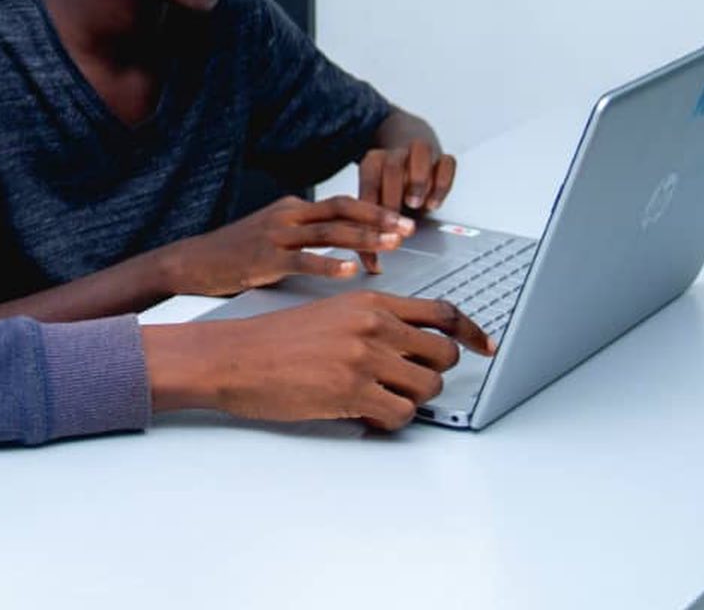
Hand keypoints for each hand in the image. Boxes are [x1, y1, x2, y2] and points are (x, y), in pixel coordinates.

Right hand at [145, 291, 494, 429]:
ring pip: (428, 386)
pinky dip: (391, 420)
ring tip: (381, 398)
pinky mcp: (352, 392)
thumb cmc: (276, 339)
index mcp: (369, 301)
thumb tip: (412, 344)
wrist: (236, 356)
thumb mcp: (331, 313)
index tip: (487, 346)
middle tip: (409, 382)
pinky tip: (366, 414)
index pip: (440, 311)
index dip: (472, 331)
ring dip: (411, 398)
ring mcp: (364, 358)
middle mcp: (373, 325)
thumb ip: (374, 322)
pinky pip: (401, 414)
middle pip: (443, 352)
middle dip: (434, 372)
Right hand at [157, 195, 414, 296]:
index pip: (341, 203)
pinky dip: (329, 264)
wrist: (193, 262)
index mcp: (292, 208)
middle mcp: (287, 216)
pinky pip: (303, 260)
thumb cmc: (235, 253)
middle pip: (341, 211)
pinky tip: (350, 271)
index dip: (374, 208)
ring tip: (390, 245)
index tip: (401, 218)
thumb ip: (307, 236)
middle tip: (408, 227)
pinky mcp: (264, 259)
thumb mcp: (273, 235)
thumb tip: (344, 245)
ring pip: (328, 232)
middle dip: (378, 218)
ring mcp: (275, 236)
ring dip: (363, 237)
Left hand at [357, 139, 455, 272]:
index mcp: (372, 163)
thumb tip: (371, 264)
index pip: (368, 185)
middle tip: (398, 223)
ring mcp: (418, 154)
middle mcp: (394, 155)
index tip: (378, 238)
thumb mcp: (375, 202)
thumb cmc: (389, 187)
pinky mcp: (440, 158)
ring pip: (419, 153)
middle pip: (391, 167)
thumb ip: (369, 228)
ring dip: (417, 180)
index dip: (371, 212)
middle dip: (393, 197)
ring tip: (416, 205)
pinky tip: (435, 203)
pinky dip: (442, 182)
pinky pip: (446, 162)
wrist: (407, 156)